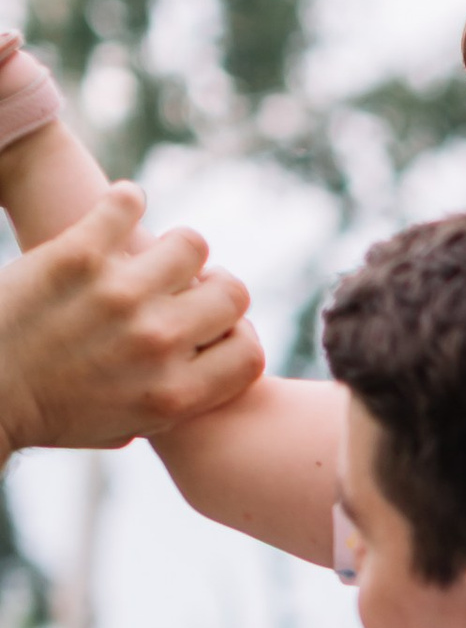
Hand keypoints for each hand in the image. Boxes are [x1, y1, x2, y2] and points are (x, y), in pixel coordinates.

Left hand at [0, 189, 260, 455]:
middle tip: (183, 286)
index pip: (250, 351)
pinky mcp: (79, 255)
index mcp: (174, 393)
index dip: (238, 335)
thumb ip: (180, 397)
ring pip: (191, 244)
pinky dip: (127, 202)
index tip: (213, 328)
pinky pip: (128, 204)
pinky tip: (120, 212)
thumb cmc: (53, 413)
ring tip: (148, 251)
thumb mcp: (129, 425)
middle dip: (212, 288)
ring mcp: (119, 295)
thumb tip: (220, 359)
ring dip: (175, 247)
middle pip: (230, 293)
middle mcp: (156, 343)